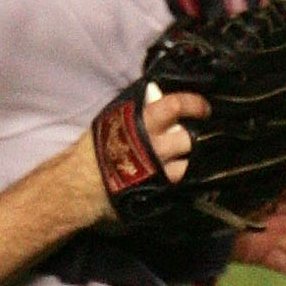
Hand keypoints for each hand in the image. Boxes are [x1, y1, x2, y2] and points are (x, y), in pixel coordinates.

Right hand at [76, 88, 205, 224]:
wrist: (82, 183)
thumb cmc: (97, 147)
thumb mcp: (114, 117)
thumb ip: (138, 107)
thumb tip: (157, 94)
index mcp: (142, 122)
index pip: (176, 106)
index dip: (194, 104)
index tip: (203, 107)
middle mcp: (155, 146)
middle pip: (188, 137)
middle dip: (194, 136)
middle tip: (194, 135)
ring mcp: (160, 171)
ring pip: (189, 163)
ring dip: (189, 159)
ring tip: (184, 157)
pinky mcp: (160, 191)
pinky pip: (180, 182)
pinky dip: (182, 177)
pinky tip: (176, 174)